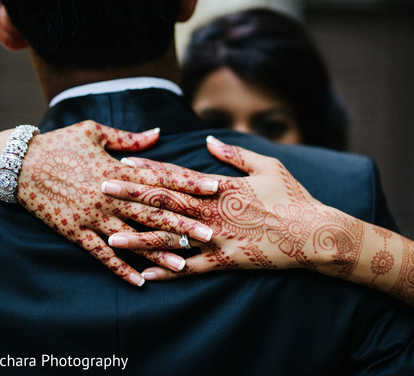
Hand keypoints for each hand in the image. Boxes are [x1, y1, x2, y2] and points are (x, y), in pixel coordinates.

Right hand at [15, 121, 216, 285]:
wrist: (18, 163)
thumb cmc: (60, 143)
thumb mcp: (95, 132)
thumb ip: (130, 139)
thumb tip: (158, 134)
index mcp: (117, 170)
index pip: (161, 178)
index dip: (189, 183)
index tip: (214, 188)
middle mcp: (109, 195)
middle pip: (153, 211)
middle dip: (184, 223)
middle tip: (210, 233)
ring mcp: (93, 215)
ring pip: (132, 236)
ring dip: (158, 251)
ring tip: (183, 264)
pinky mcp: (76, 231)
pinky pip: (102, 255)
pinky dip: (120, 268)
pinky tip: (139, 281)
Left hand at [102, 136, 361, 280]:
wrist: (312, 233)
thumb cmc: (292, 197)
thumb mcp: (267, 165)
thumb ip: (235, 154)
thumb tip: (209, 139)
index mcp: (220, 187)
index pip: (176, 176)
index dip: (148, 170)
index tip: (122, 164)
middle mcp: (212, 211)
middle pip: (164, 202)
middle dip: (131, 196)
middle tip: (101, 191)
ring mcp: (217, 238)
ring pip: (171, 238)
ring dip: (140, 237)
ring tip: (111, 237)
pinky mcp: (225, 261)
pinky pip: (191, 269)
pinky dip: (168, 272)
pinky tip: (145, 275)